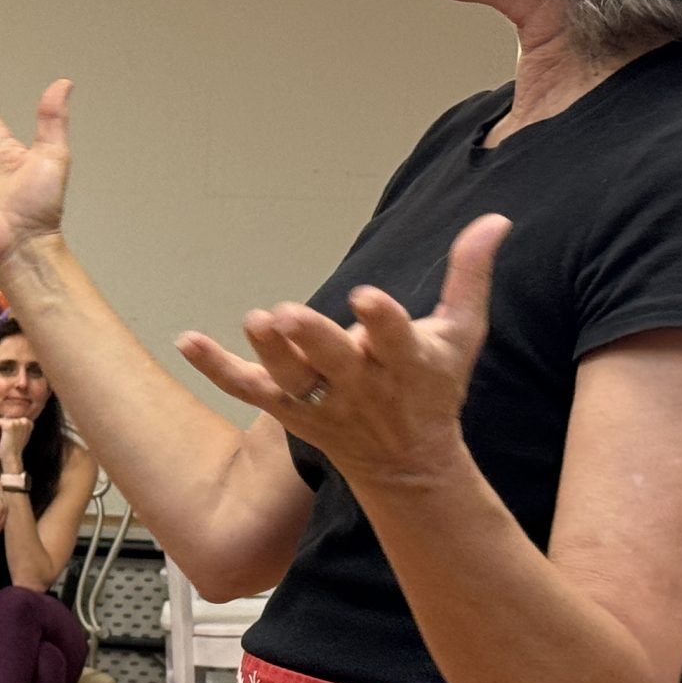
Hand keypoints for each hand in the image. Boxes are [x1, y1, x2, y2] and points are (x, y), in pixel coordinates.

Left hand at [0, 416, 32, 472]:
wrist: (12, 458)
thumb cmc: (14, 449)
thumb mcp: (19, 434)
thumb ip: (16, 425)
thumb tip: (7, 415)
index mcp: (28, 422)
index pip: (12, 418)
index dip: (6, 428)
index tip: (6, 438)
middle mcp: (24, 420)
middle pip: (6, 418)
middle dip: (1, 429)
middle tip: (0, 440)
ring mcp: (17, 422)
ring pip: (1, 420)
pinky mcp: (9, 424)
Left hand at [178, 215, 508, 489]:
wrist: (407, 463)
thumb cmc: (434, 388)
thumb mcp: (462, 334)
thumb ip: (470, 276)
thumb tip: (495, 219)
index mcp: (406, 363)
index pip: (395, 340)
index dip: (381, 320)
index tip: (365, 296)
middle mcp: (361, 385)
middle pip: (334, 363)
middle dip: (313, 339)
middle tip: (289, 313)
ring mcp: (321, 401)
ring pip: (291, 379)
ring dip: (269, 353)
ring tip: (254, 320)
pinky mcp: (289, 410)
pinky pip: (247, 388)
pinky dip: (216, 368)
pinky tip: (187, 341)